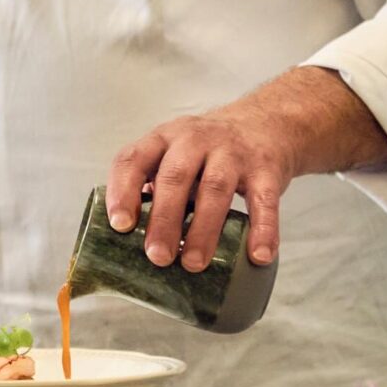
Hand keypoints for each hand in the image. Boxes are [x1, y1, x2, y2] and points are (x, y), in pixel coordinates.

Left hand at [106, 67, 386, 272]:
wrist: (264, 123)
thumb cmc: (207, 151)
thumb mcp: (175, 153)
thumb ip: (154, 185)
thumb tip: (131, 239)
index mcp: (165, 138)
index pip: (135, 158)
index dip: (123, 190)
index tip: (120, 226)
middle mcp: (196, 139)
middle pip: (175, 176)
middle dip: (164, 218)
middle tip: (157, 256)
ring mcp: (233, 152)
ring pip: (215, 188)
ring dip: (203, 229)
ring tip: (193, 263)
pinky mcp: (266, 168)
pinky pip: (264, 200)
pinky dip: (262, 229)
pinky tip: (257, 255)